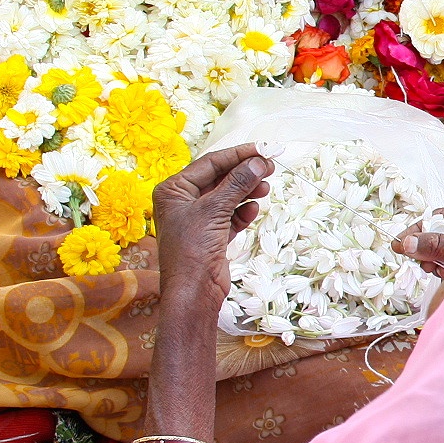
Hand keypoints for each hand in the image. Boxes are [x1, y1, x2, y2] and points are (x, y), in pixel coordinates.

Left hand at [152, 144, 272, 302]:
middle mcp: (183, 201)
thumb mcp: (214, 211)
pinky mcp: (211, 235)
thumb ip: (237, 184)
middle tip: (270, 167)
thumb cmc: (192, 250)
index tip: (263, 150)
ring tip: (265, 187)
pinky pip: (230, 215)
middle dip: (244, 173)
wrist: (193, 292)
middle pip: (220, 178)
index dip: (238, 155)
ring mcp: (197, 219)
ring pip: (227, 196)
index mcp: (173, 190)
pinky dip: (243, 211)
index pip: (209, 163)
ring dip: (247, 191)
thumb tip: (258, 162)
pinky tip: (253, 209)